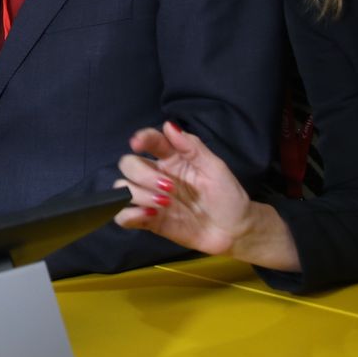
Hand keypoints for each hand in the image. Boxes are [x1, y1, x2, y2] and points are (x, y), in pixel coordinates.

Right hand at [113, 121, 255, 256]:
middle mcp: (156, 175)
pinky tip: (149, 215)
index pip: (149, 141)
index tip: (138, 143)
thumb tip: (168, 125)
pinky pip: (123, 216)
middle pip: (129, 164)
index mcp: (172, 158)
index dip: (141, 138)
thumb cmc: (227, 196)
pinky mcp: (149, 220)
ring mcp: (151, 198)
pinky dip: (129, 214)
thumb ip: (192, 147)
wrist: (235, 231)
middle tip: (169, 188)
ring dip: (138, 194)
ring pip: (123, 188)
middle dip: (142, 174)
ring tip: (164, 204)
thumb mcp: (215, 168)